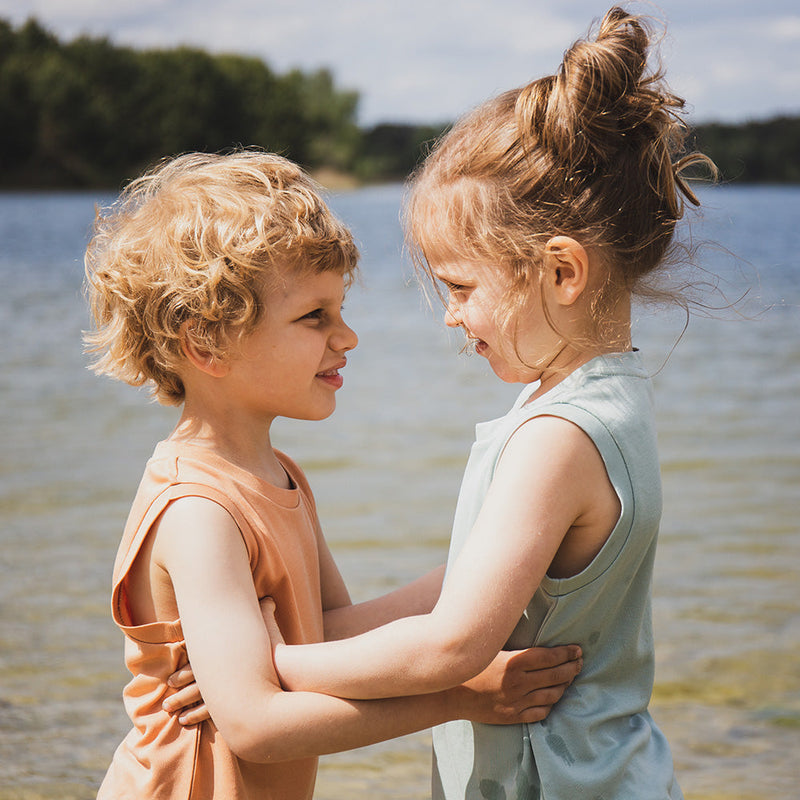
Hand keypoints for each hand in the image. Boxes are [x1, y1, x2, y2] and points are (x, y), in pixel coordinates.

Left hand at [163, 596, 282, 725]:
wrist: (285, 672)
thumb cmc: (274, 647)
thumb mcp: (268, 625)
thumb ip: (265, 612)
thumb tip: (270, 599)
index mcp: (222, 649)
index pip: (197, 655)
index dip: (185, 662)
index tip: (173, 671)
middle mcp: (218, 668)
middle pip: (191, 676)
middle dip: (177, 682)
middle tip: (167, 687)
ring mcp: (221, 687)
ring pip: (193, 696)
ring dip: (180, 702)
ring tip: (168, 707)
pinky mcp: (229, 703)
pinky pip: (206, 712)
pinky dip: (194, 715)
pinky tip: (185, 720)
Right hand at [450, 645, 581, 724]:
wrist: (449, 692)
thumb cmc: (468, 664)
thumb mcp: (489, 647)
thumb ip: (509, 641)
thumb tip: (526, 628)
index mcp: (513, 662)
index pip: (549, 657)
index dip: (567, 653)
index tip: (577, 649)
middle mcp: (518, 683)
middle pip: (555, 675)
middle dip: (572, 667)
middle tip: (580, 662)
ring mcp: (516, 701)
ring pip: (552, 695)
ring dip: (564, 685)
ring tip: (570, 678)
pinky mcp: (512, 716)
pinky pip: (540, 712)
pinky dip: (550, 704)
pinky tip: (553, 697)